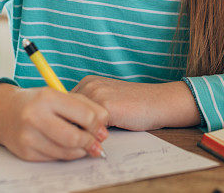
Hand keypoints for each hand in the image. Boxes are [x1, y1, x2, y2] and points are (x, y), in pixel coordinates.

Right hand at [0, 83, 109, 161]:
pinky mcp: (26, 152)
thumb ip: (84, 105)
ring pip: (66, 152)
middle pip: (75, 138)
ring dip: (81, 151)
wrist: (4, 112)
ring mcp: (29, 136)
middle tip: (98, 142)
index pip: (84, 115)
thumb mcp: (59, 94)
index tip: (102, 128)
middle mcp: (35, 116)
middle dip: (91, 142)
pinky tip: (69, 148)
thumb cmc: (37, 101)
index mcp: (48, 97)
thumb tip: (103, 125)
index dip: (98, 125)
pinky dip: (66, 155)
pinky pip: (55, 158)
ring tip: (85, 145)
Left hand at [72, 76, 200, 130]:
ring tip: (97, 140)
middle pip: (65, 114)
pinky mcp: (106, 105)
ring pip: (75, 123)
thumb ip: (89, 110)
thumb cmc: (136, 106)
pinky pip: (89, 129)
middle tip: (86, 140)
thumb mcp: (107, 103)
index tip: (75, 133)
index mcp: (88, 83)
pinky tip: (104, 139)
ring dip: (83, 136)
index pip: (64, 106)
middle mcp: (89, 85)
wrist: (159, 102)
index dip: (68, 122)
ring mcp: (96, 94)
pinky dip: (93, 138)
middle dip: (73, 130)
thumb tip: (69, 128)